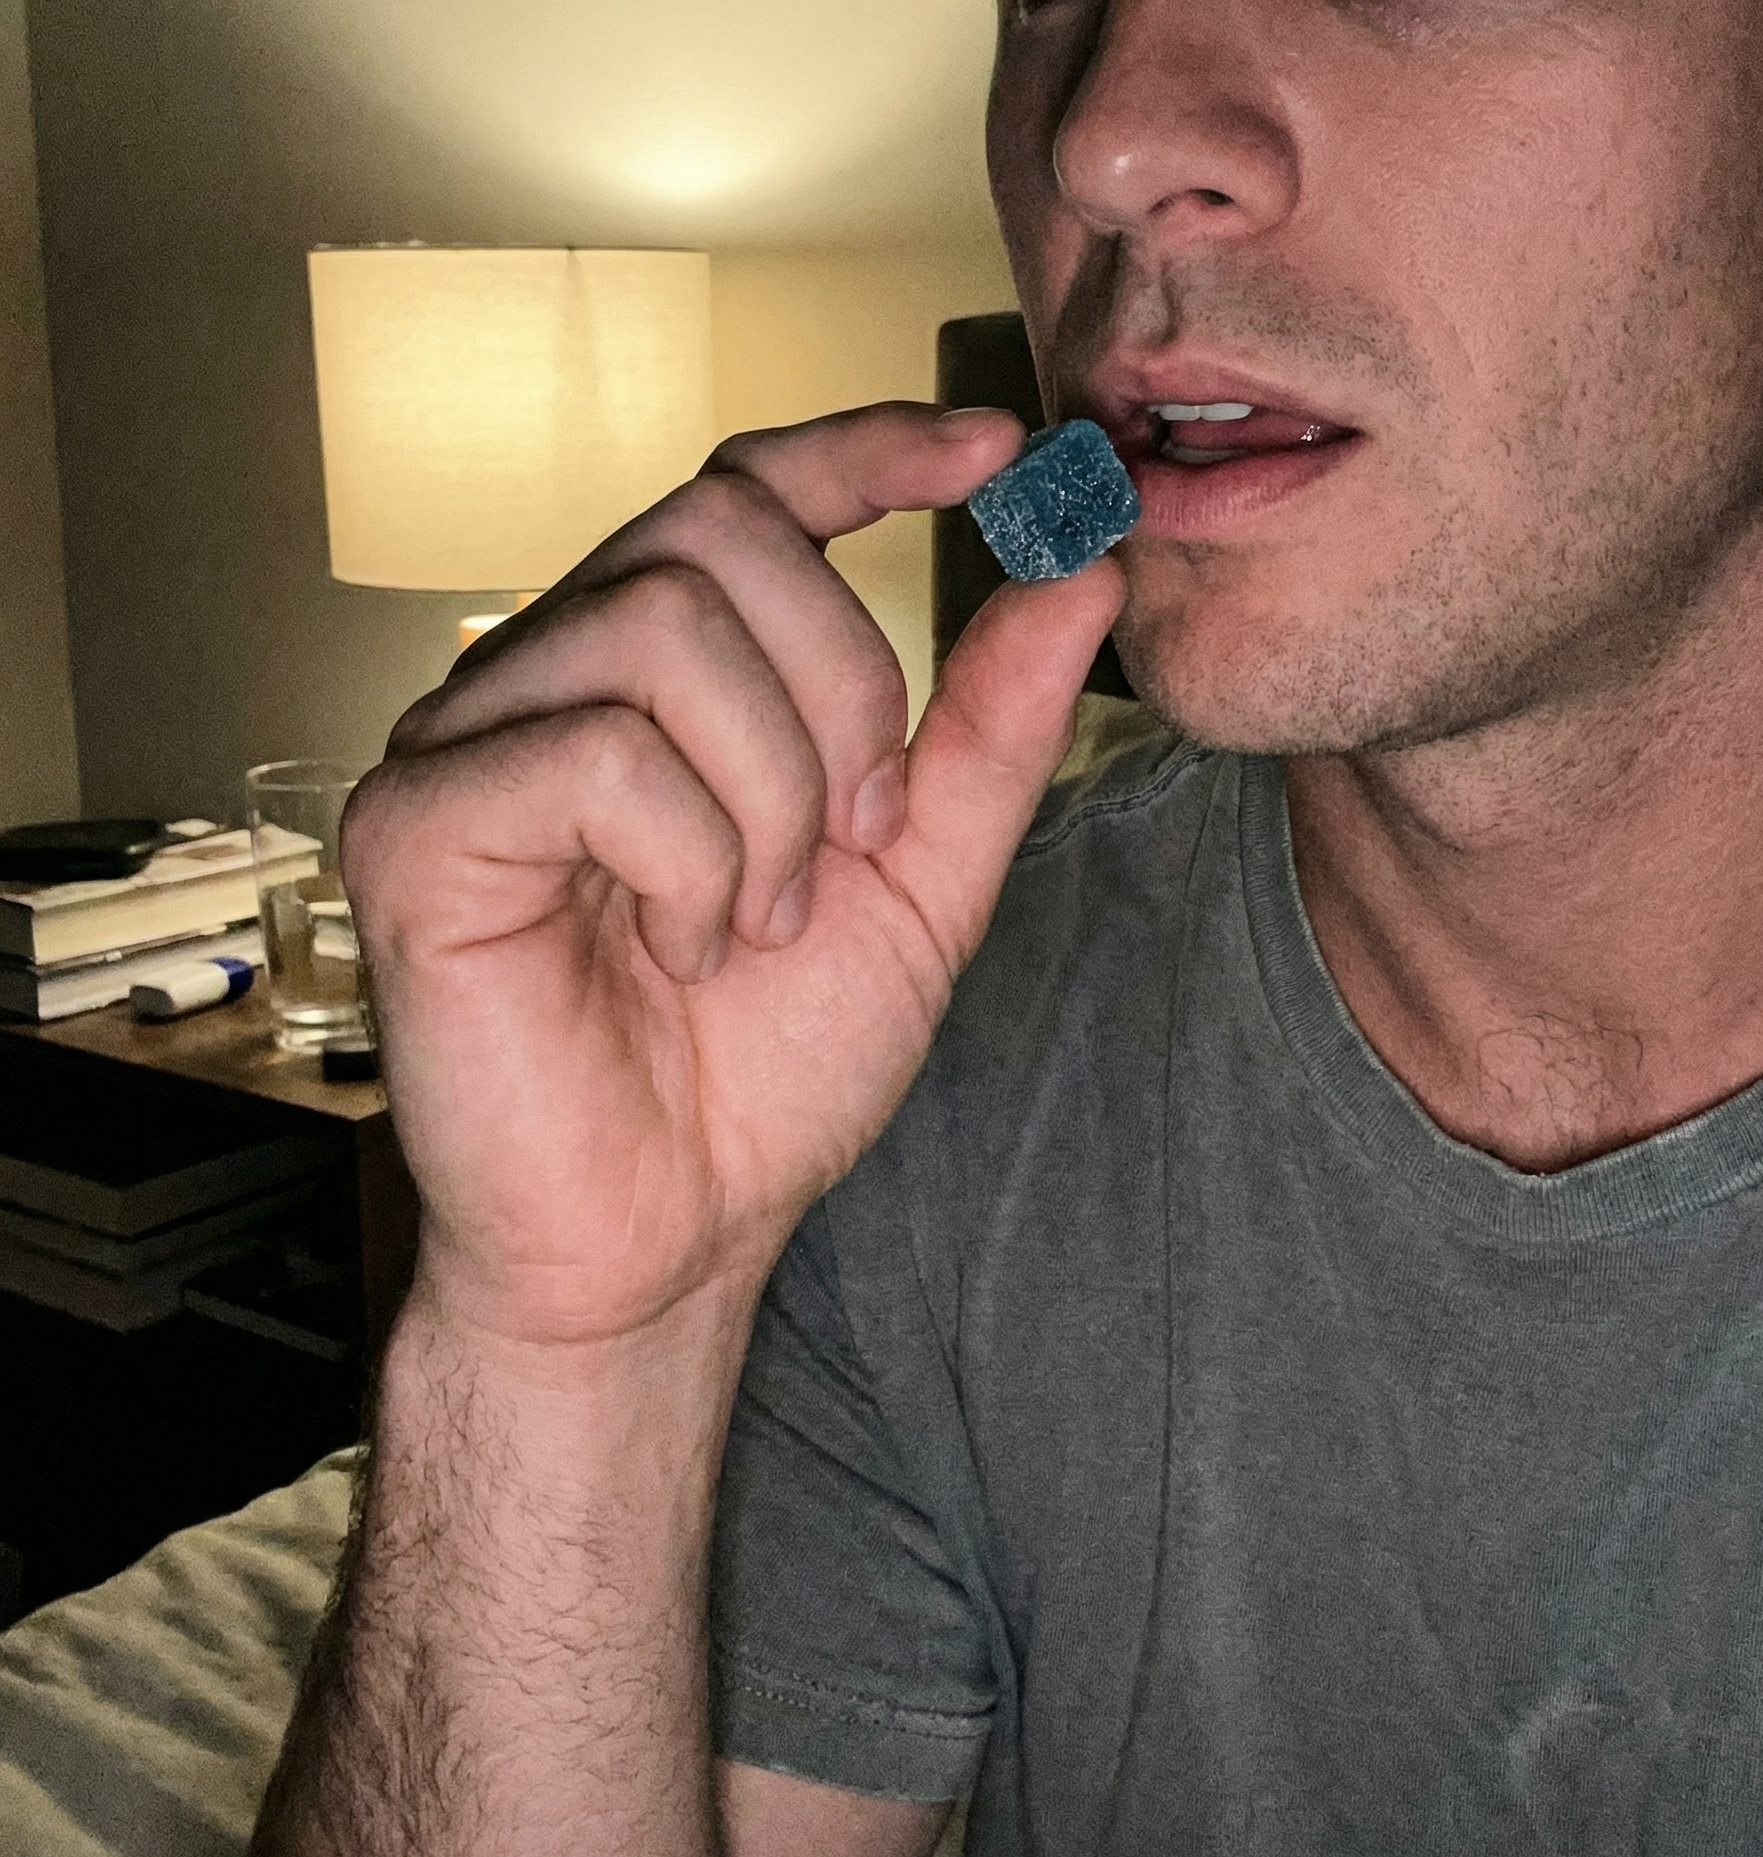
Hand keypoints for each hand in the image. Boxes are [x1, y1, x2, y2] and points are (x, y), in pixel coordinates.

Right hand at [344, 403, 1123, 1355]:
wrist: (668, 1236)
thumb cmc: (768, 1069)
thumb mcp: (922, 884)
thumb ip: (990, 732)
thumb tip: (1080, 566)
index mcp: (659, 681)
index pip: (746, 492)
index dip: (866, 447)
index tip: (998, 456)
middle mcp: (550, 679)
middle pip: (715, 533)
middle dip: (841, 688)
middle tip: (854, 841)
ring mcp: (467, 743)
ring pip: (659, 630)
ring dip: (769, 793)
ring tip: (755, 923)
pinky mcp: (414, 829)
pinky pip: (594, 755)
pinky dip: (686, 859)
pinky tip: (675, 948)